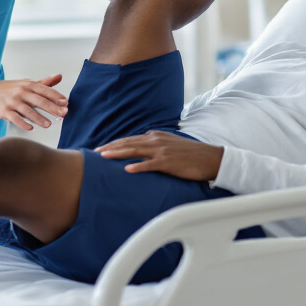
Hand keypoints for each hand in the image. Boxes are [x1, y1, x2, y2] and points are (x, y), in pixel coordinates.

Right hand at [0, 75, 66, 130]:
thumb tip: (59, 76)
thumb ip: (43, 83)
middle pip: (39, 100)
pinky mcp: (4, 110)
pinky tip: (30, 128)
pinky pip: (15, 118)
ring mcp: (12, 101)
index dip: (56, 96)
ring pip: (27, 110)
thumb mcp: (25, 83)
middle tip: (63, 114)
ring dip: (39, 118)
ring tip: (48, 125)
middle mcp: (20, 92)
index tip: (65, 103)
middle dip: (52, 107)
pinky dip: (23, 123)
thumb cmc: (8, 89)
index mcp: (27, 85)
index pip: (44, 90)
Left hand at [96, 131, 224, 180]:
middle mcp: (156, 140)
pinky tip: (127, 170)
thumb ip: (155, 147)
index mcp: (155, 136)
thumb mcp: (170, 145)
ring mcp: (162, 151)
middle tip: (94, 153)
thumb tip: (140, 152)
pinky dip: (138, 166)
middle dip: (110, 147)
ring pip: (135, 150)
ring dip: (118, 153)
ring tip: (103, 157)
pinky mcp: (169, 162)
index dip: (114, 144)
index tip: (101, 149)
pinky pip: (150, 164)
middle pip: (128, 143)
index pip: (130, 139)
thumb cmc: (190, 155)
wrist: (210, 158)